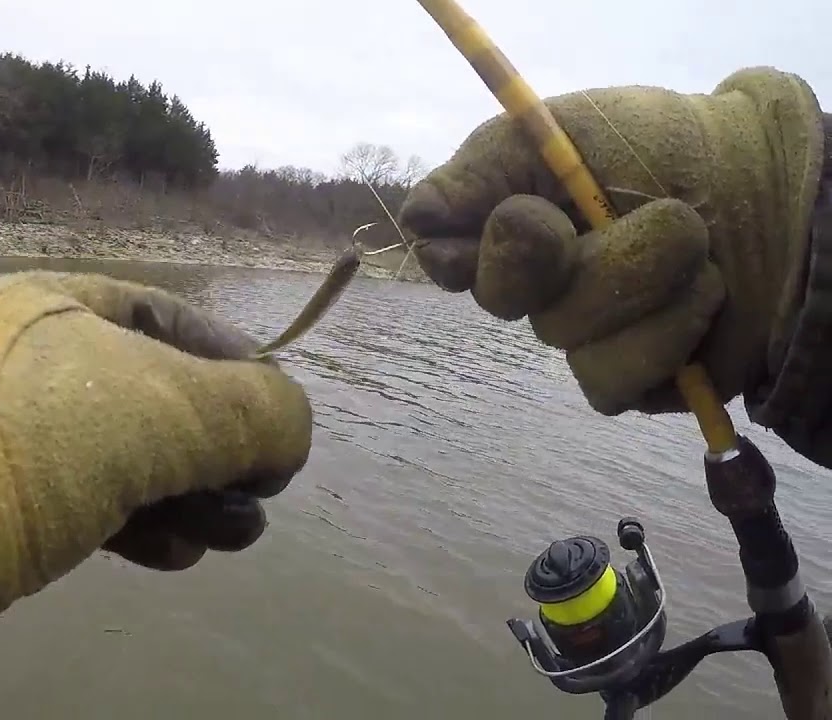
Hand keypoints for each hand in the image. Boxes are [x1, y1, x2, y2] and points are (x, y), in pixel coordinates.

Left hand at [0, 270, 312, 717]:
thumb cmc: (39, 437)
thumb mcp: (169, 408)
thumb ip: (255, 412)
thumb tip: (289, 434)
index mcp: (63, 303)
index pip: (177, 320)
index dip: (241, 366)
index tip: (280, 418)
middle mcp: (33, 356)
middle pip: (158, 397)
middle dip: (220, 451)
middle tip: (258, 496)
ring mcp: (7, 429)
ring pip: (124, 457)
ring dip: (190, 496)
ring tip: (230, 536)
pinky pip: (85, 499)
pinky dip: (137, 522)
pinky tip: (174, 554)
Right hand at [398, 67, 823, 414]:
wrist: (775, 189)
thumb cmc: (666, 147)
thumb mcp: (568, 129)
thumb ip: (484, 167)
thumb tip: (416, 218)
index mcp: (507, 223)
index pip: (442, 256)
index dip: (468, 247)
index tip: (524, 214)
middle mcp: (536, 284)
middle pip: (498, 295)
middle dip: (557, 251)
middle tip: (597, 217)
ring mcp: (580, 335)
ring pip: (564, 333)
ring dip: (638, 277)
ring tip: (691, 241)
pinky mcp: (627, 382)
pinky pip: (611, 378)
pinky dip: (666, 331)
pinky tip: (702, 298)